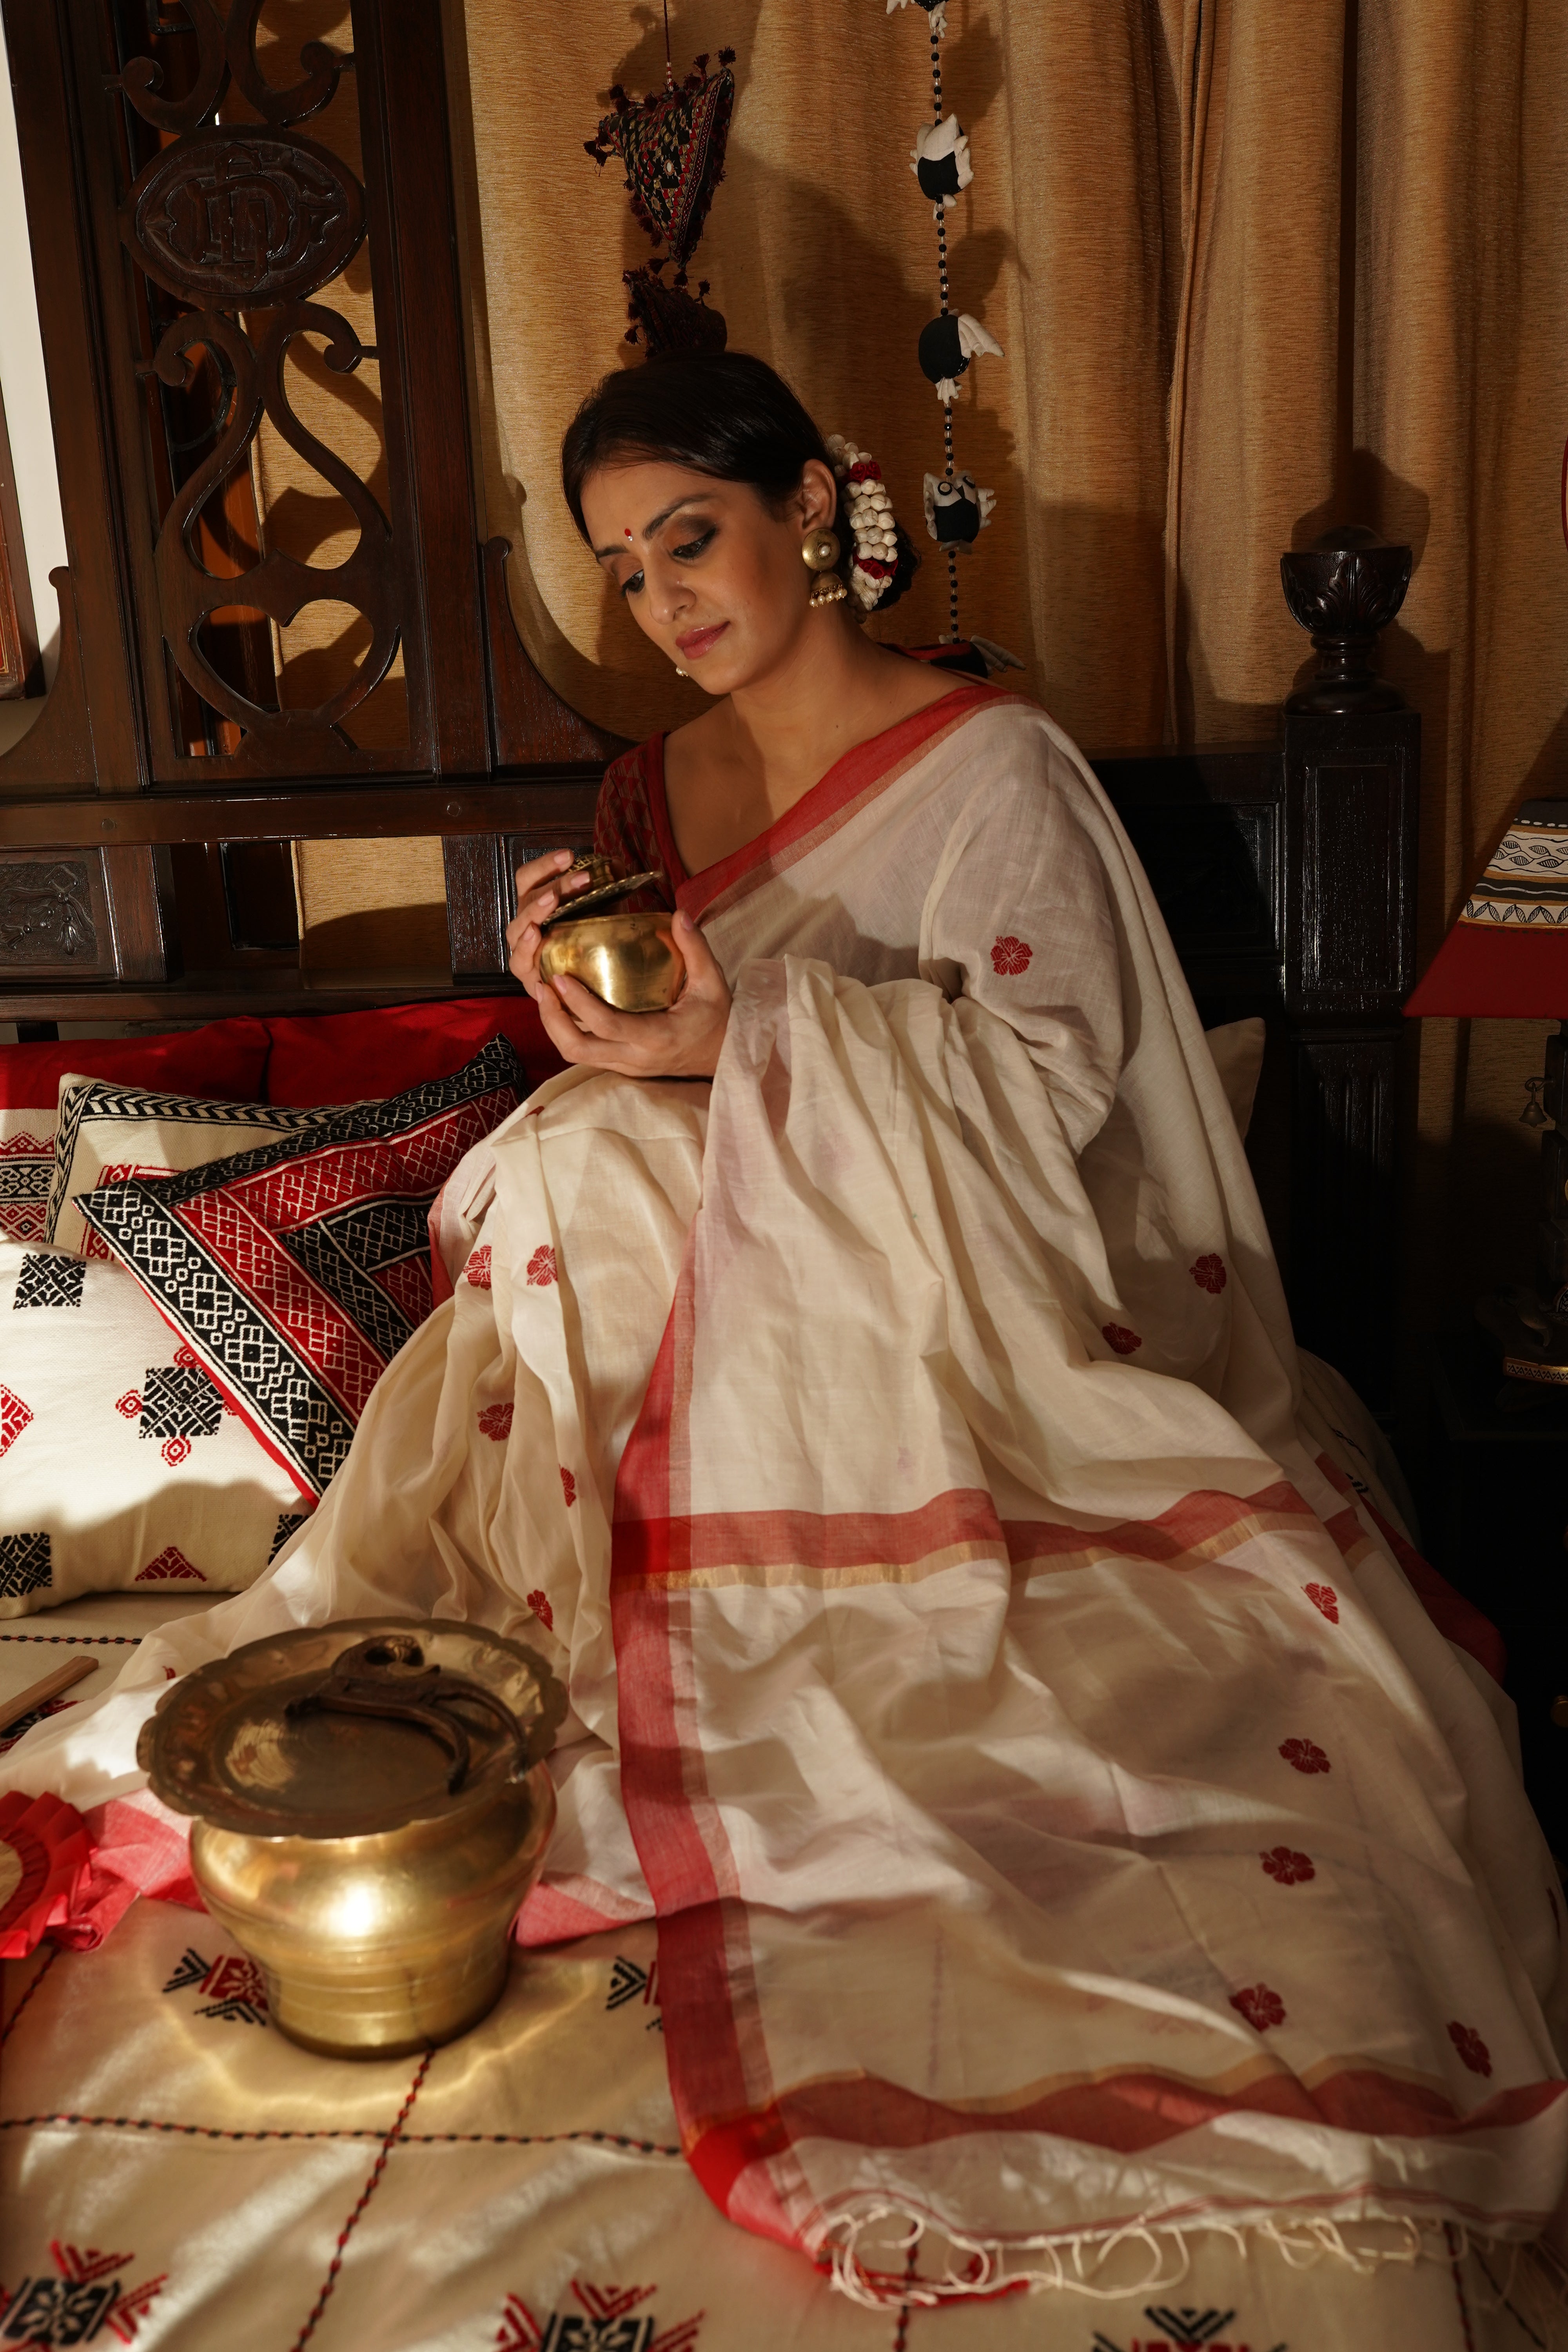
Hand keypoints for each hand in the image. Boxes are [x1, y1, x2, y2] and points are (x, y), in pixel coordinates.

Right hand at [505, 849, 596, 996]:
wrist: (591, 986)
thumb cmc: (590, 945)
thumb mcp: (602, 913)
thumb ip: (607, 888)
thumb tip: (615, 862)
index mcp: (536, 904)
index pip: (530, 877)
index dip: (545, 864)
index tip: (570, 855)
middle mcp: (525, 923)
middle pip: (527, 897)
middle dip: (555, 885)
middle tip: (582, 878)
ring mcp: (522, 948)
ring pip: (517, 926)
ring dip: (535, 911)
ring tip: (552, 900)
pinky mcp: (526, 974)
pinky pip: (517, 960)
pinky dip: (524, 947)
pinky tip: (535, 935)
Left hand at [520, 907, 731, 1079]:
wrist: (721, 1055)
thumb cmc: (716, 1018)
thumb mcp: (713, 982)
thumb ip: (696, 949)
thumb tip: (679, 915)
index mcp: (657, 1036)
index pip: (608, 1025)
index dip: (579, 1003)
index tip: (559, 977)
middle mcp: (635, 1056)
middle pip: (578, 1049)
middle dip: (552, 1019)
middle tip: (541, 984)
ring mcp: (625, 1064)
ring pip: (575, 1054)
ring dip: (553, 1025)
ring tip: (543, 991)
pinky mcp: (620, 1065)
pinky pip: (584, 1052)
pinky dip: (566, 1030)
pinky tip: (559, 1004)